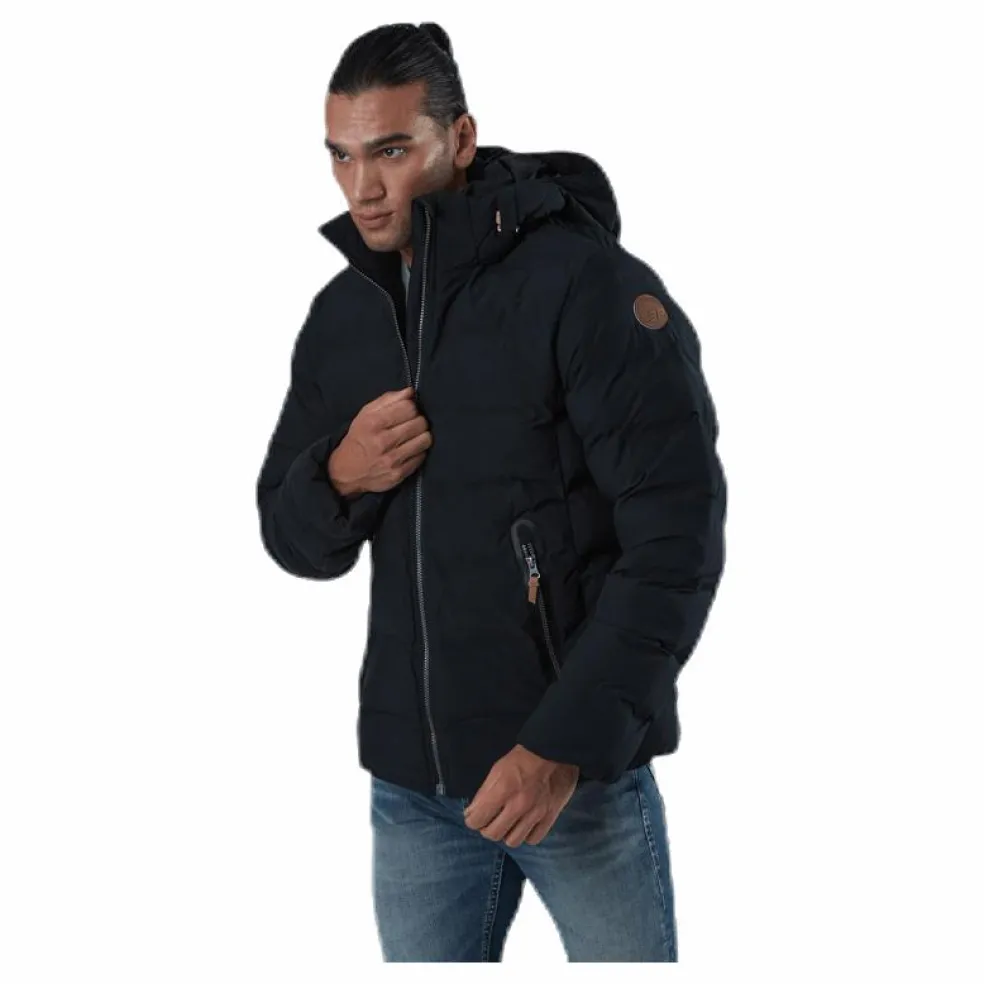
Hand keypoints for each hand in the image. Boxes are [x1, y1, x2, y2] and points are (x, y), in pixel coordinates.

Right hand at [327, 386, 431, 496]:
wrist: (346, 471)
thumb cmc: (359, 438)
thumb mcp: (366, 414)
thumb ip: (388, 400)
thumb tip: (410, 392)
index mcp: (374, 423)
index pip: (409, 408)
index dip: (411, 407)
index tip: (407, 412)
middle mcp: (383, 441)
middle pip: (420, 423)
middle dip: (419, 421)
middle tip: (411, 425)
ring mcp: (392, 460)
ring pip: (425, 440)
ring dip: (422, 436)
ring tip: (413, 437)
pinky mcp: (398, 474)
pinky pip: (422, 457)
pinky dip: (419, 452)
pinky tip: (409, 451)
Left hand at [463, 744, 578, 846]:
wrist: (553, 751)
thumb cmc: (522, 757)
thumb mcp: (497, 769)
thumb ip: (484, 793)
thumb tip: (472, 812)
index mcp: (503, 789)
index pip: (478, 820)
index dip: (472, 820)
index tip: (474, 817)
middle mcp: (519, 805)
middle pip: (493, 834)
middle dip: (487, 828)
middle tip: (490, 820)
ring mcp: (536, 813)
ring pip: (512, 841)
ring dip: (507, 834)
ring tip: (508, 824)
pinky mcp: (550, 816)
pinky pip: (533, 839)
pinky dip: (526, 835)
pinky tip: (524, 825)